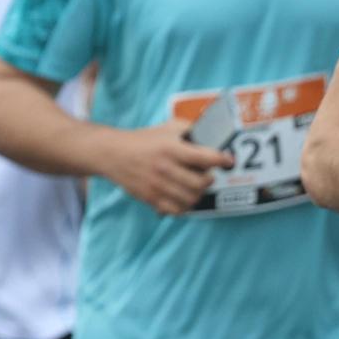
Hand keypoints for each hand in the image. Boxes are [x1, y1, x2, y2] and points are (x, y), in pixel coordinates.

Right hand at [99, 118, 233, 215]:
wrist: (112, 153)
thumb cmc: (143, 140)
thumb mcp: (167, 127)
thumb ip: (190, 130)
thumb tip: (214, 136)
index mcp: (170, 148)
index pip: (205, 157)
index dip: (222, 160)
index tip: (227, 160)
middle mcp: (164, 167)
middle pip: (201, 183)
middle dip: (209, 180)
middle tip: (206, 175)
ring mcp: (156, 185)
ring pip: (191, 199)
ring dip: (198, 194)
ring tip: (194, 187)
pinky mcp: (150, 197)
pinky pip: (177, 210)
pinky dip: (185, 206)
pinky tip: (182, 197)